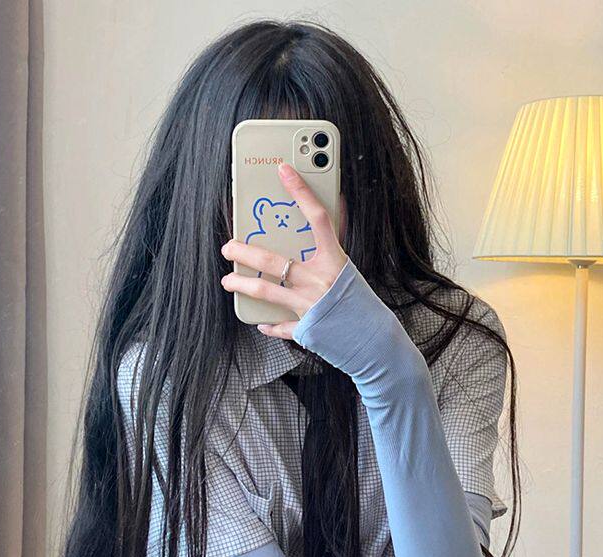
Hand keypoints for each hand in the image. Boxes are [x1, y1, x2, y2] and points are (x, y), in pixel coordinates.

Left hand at [220, 162, 347, 339]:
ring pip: (266, 292)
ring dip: (243, 284)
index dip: (302, 191)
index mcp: (334, 261)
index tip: (284, 171)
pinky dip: (269, 324)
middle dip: (245, 252)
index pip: (318, 218)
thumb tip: (336, 207)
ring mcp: (309, 306)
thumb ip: (334, 243)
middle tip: (228, 246)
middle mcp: (318, 281)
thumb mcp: (349, 268)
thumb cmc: (362, 302)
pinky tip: (260, 320)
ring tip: (228, 280)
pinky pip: (281, 326)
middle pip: (274, 261)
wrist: (375, 340)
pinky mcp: (305, 329)